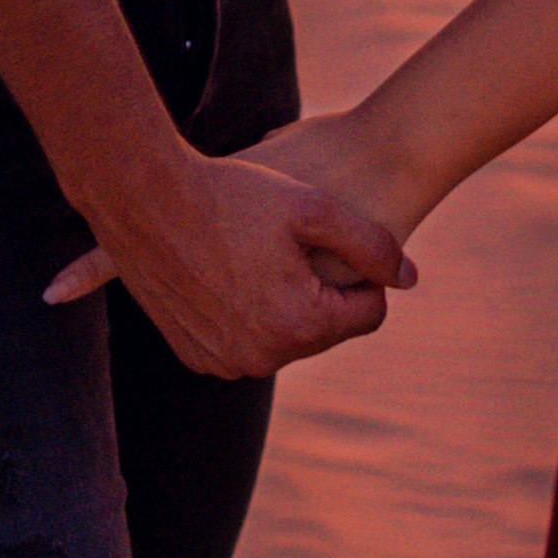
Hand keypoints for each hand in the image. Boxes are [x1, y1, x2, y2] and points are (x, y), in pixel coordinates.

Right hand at [43, 130, 419, 377]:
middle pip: (326, 329)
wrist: (146, 199)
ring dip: (287, 303)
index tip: (340, 239)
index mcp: (298, 325)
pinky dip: (249, 312)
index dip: (365, 273)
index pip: (370, 313)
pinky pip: (244, 339)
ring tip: (264, 253)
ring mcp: (222, 362)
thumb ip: (374, 246)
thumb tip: (410, 278)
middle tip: (297, 243)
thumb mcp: (317, 209)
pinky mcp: (195, 355)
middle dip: (324, 291)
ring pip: (285, 335)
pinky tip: (237, 270)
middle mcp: (260, 358)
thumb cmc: (234, 196)